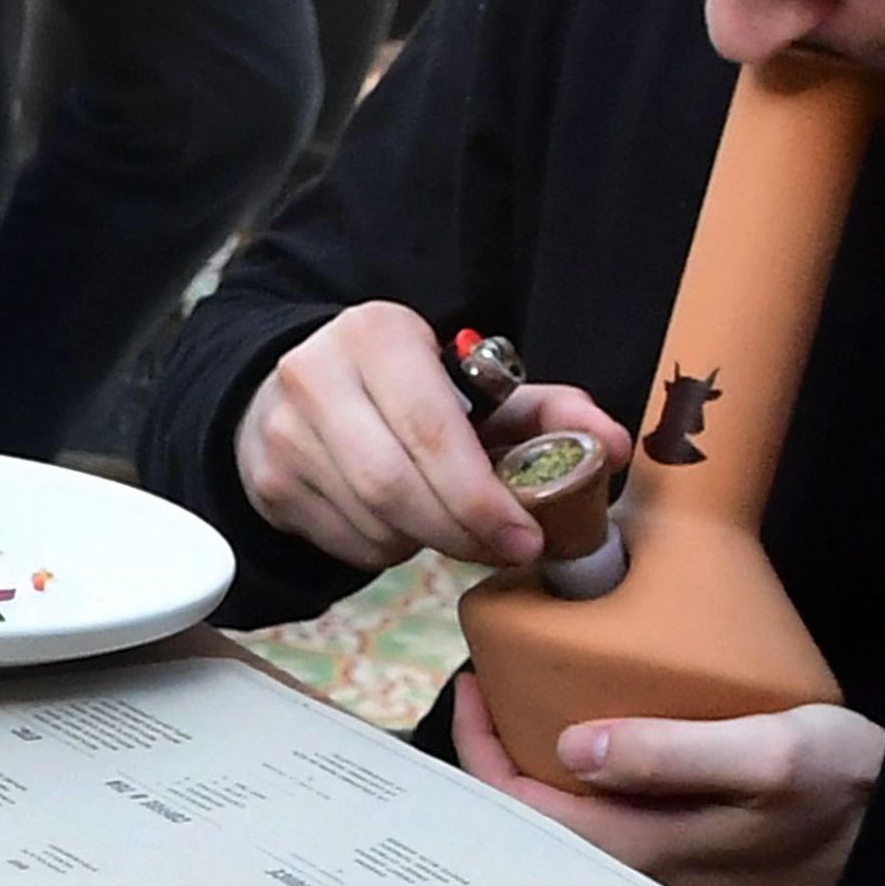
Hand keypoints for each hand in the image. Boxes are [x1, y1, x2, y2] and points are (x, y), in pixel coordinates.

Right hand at [234, 302, 632, 570]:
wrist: (295, 391)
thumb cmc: (409, 390)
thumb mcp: (479, 385)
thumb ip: (551, 411)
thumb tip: (616, 447)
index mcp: (379, 335)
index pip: (431, 431)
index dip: (481, 496)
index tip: (525, 536)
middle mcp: (317, 376)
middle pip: (395, 486)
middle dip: (461, 531)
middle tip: (504, 550)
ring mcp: (283, 433)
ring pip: (372, 522)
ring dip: (426, 540)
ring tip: (451, 523)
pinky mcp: (268, 483)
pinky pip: (346, 543)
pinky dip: (390, 550)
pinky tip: (404, 524)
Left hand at [449, 676, 883, 885]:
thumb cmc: (845, 793)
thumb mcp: (769, 754)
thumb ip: (671, 752)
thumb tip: (574, 745)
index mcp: (645, 849)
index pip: (525, 809)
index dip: (484, 748)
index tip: (475, 681)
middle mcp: (639, 875)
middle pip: (534, 822)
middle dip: (499, 757)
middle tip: (492, 683)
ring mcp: (662, 876)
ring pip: (567, 824)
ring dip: (536, 769)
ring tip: (527, 701)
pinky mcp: (687, 864)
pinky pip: (604, 823)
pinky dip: (579, 782)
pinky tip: (590, 738)